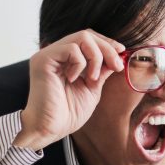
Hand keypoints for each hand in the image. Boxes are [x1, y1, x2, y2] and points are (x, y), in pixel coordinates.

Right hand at [12, 29, 125, 150]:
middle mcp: (55, 53)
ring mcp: (48, 55)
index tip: (121, 52)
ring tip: (92, 79)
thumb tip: (117, 55)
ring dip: (96, 57)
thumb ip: (101, 70)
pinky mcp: (43, 60)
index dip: (106, 42)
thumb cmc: (68, 113)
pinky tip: (74, 79)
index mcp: (65, 59)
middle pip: (87, 34)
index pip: (88, 39)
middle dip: (106, 48)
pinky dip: (80, 63)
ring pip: (81, 37)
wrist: (50, 129)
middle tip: (116, 66)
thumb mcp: (92, 88)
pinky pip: (71, 49)